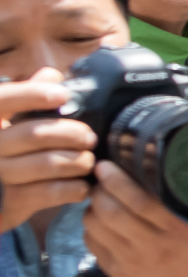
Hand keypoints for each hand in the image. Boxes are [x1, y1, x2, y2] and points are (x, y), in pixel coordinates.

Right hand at [0, 72, 98, 234]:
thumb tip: (52, 75)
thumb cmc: (13, 151)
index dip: (31, 94)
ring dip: (78, 161)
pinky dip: (73, 188)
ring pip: (46, 164)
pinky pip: (48, 193)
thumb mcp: (15, 119)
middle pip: (35, 134)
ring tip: (88, 161)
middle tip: (89, 137)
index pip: (2, 99)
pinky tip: (82, 185)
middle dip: (72, 134)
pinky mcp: (11, 201)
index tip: (62, 95)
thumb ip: (30, 95)